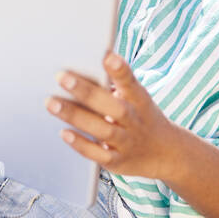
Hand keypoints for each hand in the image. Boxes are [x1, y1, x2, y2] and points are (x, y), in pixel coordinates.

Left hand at [45, 52, 181, 179]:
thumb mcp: (136, 99)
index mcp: (140, 100)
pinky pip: (99, 154)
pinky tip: (63, 133)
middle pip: (113, 107)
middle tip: (61, 76)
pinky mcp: (118, 162)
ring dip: (76, 116)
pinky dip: (81, 144)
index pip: (131, 83)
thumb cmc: (140, 117)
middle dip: (87, 92)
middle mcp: (135, 121)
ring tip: (51, 103)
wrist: (167, 153)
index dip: (120, 70)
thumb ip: (114, 86)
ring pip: (103, 130)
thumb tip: (77, 71)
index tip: (106, 55)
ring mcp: (128, 142)